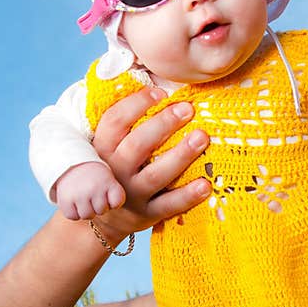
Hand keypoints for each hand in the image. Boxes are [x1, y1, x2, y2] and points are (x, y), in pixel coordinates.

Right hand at [55, 162, 124, 219]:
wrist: (69, 162)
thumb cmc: (93, 176)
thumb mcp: (107, 178)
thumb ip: (114, 195)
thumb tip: (111, 210)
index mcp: (107, 181)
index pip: (117, 203)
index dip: (112, 202)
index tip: (107, 193)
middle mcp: (94, 188)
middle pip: (101, 211)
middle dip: (98, 206)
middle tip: (92, 194)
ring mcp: (79, 194)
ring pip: (87, 215)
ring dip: (85, 210)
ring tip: (82, 198)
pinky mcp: (66, 200)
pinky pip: (72, 216)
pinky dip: (73, 212)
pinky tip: (73, 201)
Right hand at [91, 86, 210, 241]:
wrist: (101, 220)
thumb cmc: (113, 171)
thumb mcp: (108, 148)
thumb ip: (125, 124)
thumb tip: (157, 86)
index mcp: (103, 149)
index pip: (115, 122)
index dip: (137, 104)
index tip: (161, 92)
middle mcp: (115, 171)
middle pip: (138, 145)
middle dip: (163, 124)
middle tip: (188, 109)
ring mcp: (130, 195)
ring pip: (155, 175)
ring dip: (180, 155)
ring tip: (203, 137)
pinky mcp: (146, 216)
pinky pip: (168, 206)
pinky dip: (187, 196)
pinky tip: (206, 184)